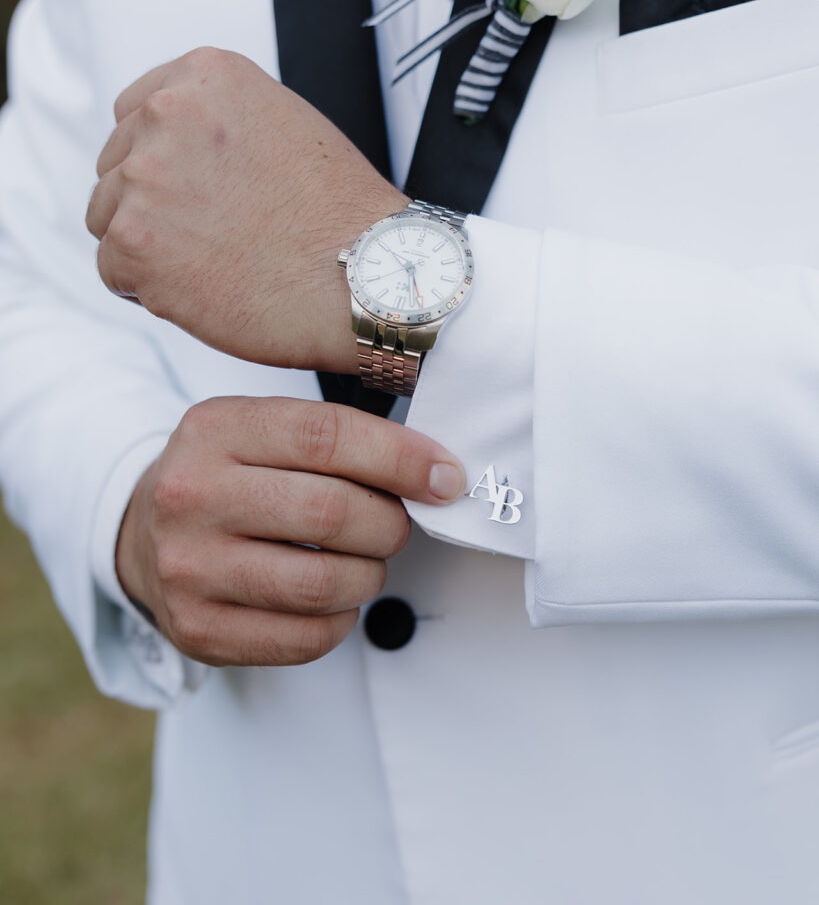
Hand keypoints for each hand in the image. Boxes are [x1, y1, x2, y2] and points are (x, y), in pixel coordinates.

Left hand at [86, 47, 408, 372]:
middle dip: (154, 206)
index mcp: (204, 77)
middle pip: (116, 167)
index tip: (193, 193)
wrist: (367, 278)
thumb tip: (176, 152)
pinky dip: (151, 290)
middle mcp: (165, 114)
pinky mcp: (133, 242)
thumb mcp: (287, 125)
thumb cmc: (342, 218)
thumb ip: (220, 124)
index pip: (136, 113)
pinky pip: (115, 271)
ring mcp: (143, 178)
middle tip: (215, 238)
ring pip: (108, 218)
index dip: (163, 163)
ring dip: (149, 247)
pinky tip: (207, 290)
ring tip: (215, 265)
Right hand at [116, 397, 465, 666]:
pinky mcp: (198, 630)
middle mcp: (190, 495)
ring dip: (369, 575)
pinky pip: (306, 637)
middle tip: (395, 525)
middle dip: (389, 524)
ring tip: (365, 561)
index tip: (445, 477)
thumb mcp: (262, 430)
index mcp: (214, 429)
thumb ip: (339, 439)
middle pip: (331, 513)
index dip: (400, 459)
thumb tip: (438, 473)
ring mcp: (188, 568)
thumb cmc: (229, 477)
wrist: (145, 537)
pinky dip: (342, 619)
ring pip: (323, 582)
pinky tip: (334, 598)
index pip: (326, 437)